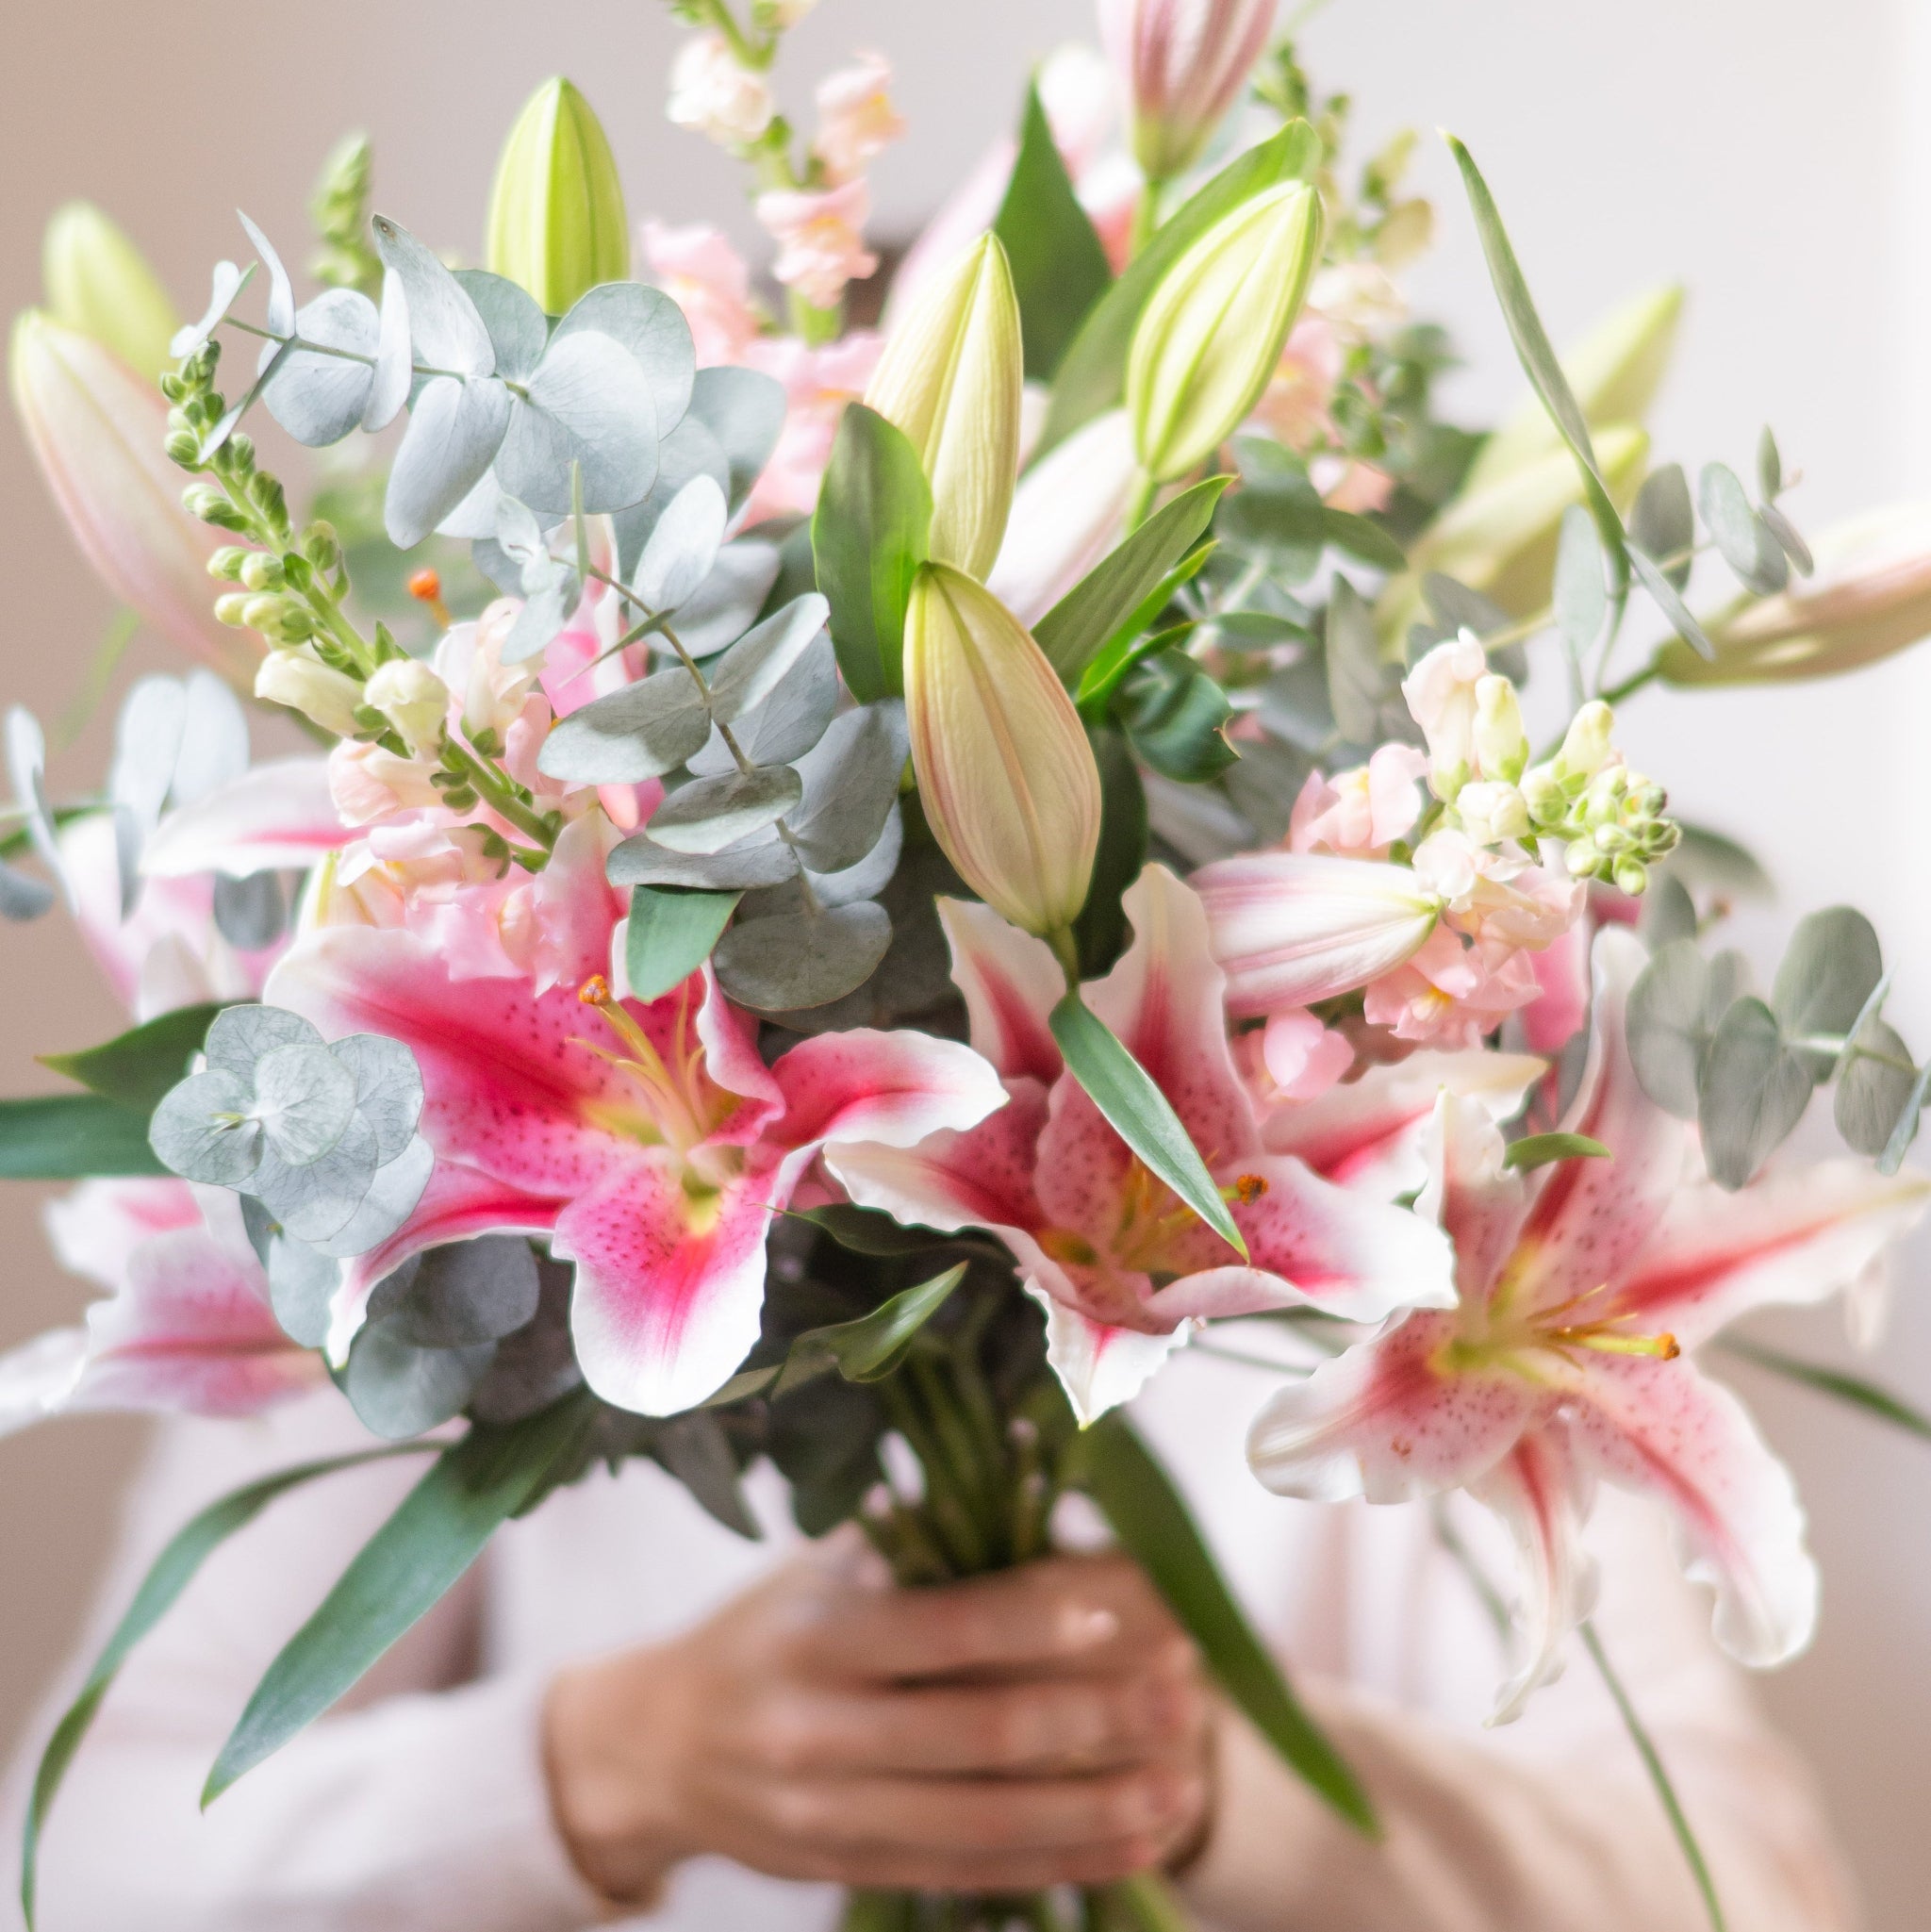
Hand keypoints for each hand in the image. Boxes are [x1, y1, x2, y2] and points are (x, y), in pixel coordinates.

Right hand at [542, 1541, 1214, 1901]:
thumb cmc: (769, 1630)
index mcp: (818, 1634)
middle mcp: (819, 1728)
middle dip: (1097, 1714)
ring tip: (1185, 1781)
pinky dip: (1064, 1862)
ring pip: (988, 1821)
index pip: (946, 1626)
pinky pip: (973, 1874)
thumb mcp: (824, 1571)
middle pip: (981, 1730)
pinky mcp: (850, 1870)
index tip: (1129, 1604)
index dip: (1043, 1616)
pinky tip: (1137, 1842)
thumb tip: (1058, 1504)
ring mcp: (832, 1815)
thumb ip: (924, 1550)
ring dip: (1099, 1804)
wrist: (656, 1746)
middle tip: (1183, 1693)